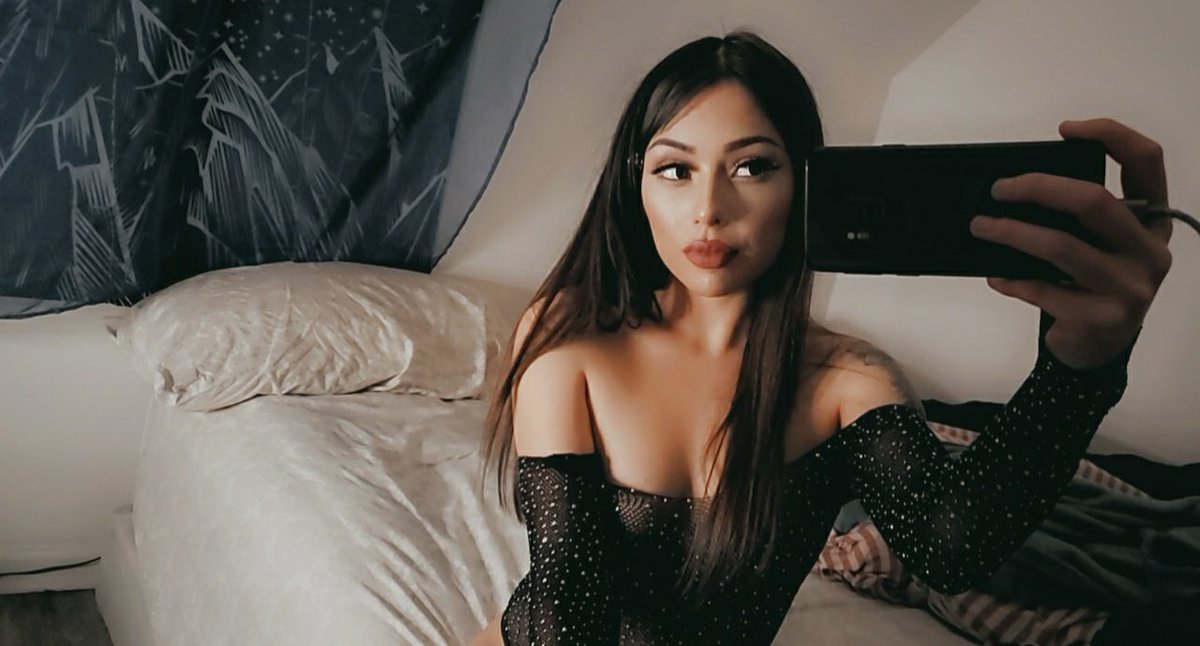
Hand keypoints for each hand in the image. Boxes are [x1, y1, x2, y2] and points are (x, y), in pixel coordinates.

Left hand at [968, 118, 1173, 369]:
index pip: (1147, 162)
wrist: (1096, 350)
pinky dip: (1013, 280)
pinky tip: (995, 276)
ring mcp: (1131, 287)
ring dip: (1012, 233)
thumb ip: (1075, 217)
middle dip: (1038, 187)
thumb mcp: (1096, 245)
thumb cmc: (1089, 284)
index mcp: (1152, 220)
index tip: (1065, 129)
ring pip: (1063, 246)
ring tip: (980, 227)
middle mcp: (1150, 250)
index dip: (1111, 135)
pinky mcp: (1104, 318)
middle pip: (1095, 201)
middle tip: (998, 189)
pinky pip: (1047, 291)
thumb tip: (1014, 187)